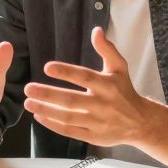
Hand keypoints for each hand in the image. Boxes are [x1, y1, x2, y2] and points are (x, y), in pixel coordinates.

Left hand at [23, 27, 150, 146]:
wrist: (140, 122)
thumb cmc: (125, 90)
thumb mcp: (120, 68)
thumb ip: (107, 49)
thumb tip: (96, 30)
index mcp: (107, 85)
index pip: (84, 77)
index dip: (66, 72)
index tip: (47, 67)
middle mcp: (102, 104)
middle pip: (71, 100)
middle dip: (47, 95)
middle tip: (28, 88)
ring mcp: (97, 122)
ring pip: (67, 117)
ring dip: (46, 110)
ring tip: (28, 103)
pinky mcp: (93, 137)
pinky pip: (70, 131)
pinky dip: (53, 125)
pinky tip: (39, 117)